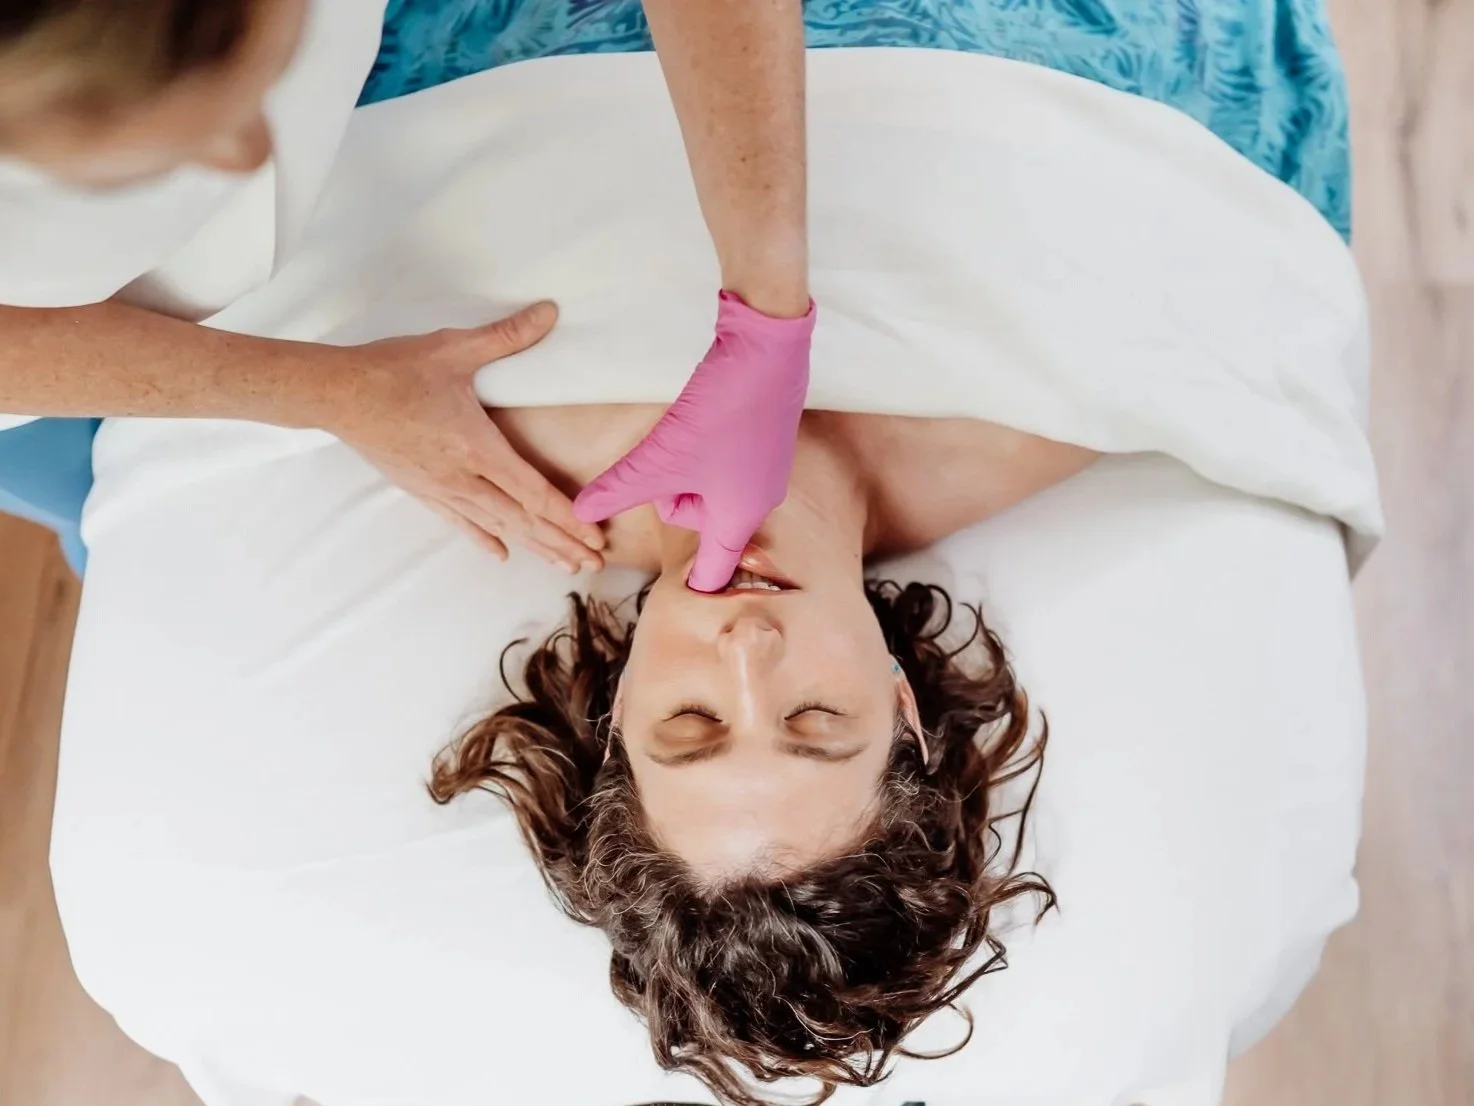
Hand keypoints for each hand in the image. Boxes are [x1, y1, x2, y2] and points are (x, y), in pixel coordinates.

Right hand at [327, 302, 604, 571]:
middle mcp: (462, 477)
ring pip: (497, 527)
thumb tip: (549, 312)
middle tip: (594, 565)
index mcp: (476, 447)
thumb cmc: (393, 371)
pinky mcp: (421, 490)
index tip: (594, 537)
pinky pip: (460, 522)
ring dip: (534, 547)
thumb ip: (506, 336)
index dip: (568, 517)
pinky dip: (486, 539)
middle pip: (523, 520)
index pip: (533, 492)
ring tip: (565, 567)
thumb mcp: (453, 348)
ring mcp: (440, 488)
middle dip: (562, 543)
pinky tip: (502, 554)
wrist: (335, 394)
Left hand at [573, 291, 814, 590]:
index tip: (678, 598)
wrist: (766, 350)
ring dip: (687, 469)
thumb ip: (617, 490)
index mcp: (738, 520)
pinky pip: (725, 464)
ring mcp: (766, 473)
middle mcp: (759, 503)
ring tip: (689, 433)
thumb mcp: (659, 458)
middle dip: (674, 497)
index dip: (691, 586)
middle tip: (670, 460)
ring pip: (709, 490)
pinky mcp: (766, 443)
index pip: (713, 574)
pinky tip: (707, 419)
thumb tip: (579, 515)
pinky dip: (706, 449)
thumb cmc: (721, 412)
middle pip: (701, 523)